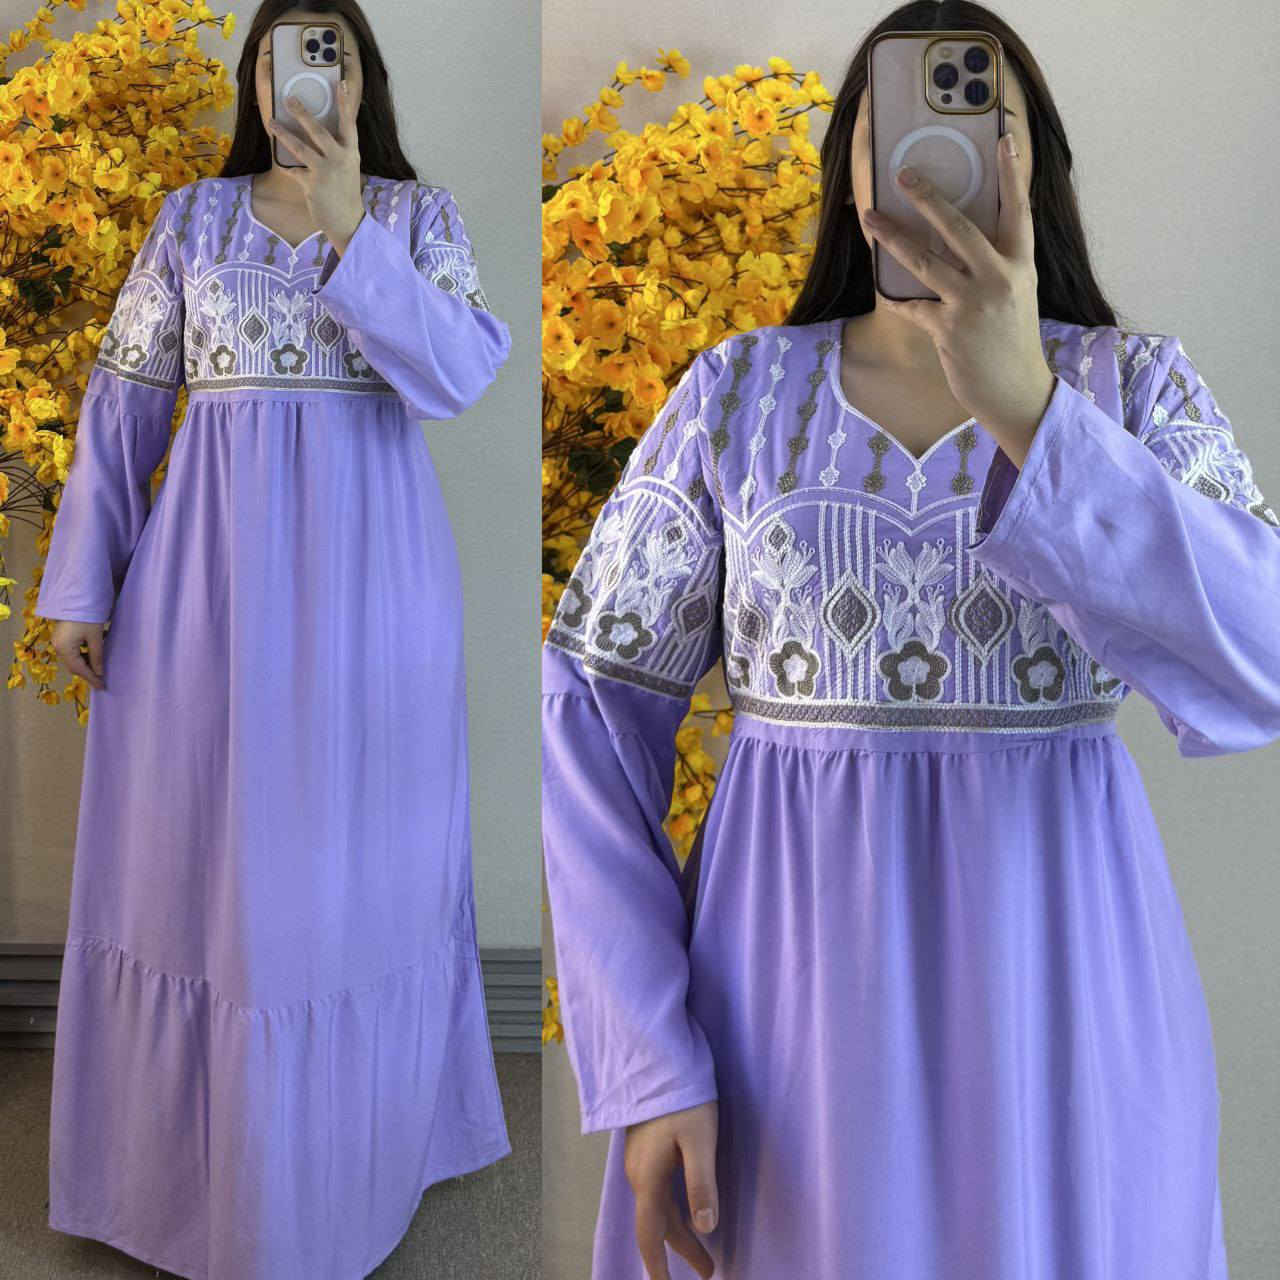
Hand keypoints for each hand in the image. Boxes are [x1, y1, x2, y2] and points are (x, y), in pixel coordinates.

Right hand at [50, 619, 105, 690]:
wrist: (76, 596)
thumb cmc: (87, 616)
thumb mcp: (95, 637)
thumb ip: (97, 656)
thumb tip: (99, 672)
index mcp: (64, 648)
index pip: (79, 669)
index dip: (91, 678)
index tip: (102, 686)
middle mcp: (58, 646)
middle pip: (74, 665)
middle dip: (88, 673)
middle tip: (102, 679)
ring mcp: (59, 640)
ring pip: (73, 658)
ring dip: (86, 663)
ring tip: (100, 668)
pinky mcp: (62, 635)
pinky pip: (72, 650)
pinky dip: (83, 655)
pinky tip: (94, 654)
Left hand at [266, 78, 364, 251]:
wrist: (347, 221)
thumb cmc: (345, 192)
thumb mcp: (347, 168)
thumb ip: (335, 150)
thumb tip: (314, 132)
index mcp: (350, 153)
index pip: (349, 123)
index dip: (344, 102)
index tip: (340, 82)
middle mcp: (339, 159)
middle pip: (318, 130)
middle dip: (302, 113)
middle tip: (289, 99)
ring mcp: (325, 171)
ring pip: (300, 147)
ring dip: (283, 134)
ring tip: (271, 123)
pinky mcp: (311, 184)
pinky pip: (293, 170)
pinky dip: (288, 168)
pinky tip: (282, 165)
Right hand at [624, 1100, 718, 1278]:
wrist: (657, 1059)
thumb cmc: (682, 1096)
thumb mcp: (700, 1140)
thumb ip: (702, 1184)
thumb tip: (706, 1228)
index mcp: (649, 1178)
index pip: (650, 1235)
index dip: (657, 1267)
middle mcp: (639, 1173)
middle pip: (658, 1224)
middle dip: (682, 1250)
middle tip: (708, 1271)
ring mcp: (640, 1159)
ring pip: (658, 1206)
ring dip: (679, 1230)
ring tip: (703, 1249)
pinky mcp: (645, 1147)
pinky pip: (657, 1190)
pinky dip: (673, 1210)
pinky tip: (685, 1208)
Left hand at [861, 130, 1054, 458]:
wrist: (1016, 391)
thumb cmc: (1011, 340)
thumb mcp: (1016, 294)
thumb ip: (995, 264)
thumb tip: (957, 238)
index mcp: (1020, 264)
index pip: (1018, 209)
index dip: (1011, 173)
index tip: (1003, 138)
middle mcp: (999, 277)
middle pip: (959, 226)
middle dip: (929, 197)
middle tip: (905, 173)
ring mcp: (972, 303)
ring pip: (924, 260)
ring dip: (893, 236)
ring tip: (870, 216)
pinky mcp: (948, 329)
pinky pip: (912, 306)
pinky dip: (896, 299)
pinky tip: (883, 292)